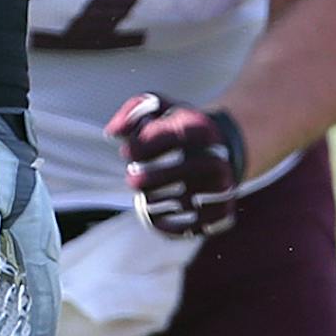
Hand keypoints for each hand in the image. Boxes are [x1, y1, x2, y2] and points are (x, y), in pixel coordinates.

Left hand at [104, 91, 245, 236]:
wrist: (221, 148)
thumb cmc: (178, 128)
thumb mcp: (159, 108)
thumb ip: (133, 110)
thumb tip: (112, 133)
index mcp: (200, 129)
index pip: (166, 137)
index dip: (140, 147)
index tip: (127, 152)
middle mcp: (216, 158)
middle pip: (180, 172)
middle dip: (148, 179)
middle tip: (131, 179)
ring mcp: (223, 186)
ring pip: (185, 202)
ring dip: (155, 202)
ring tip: (146, 197)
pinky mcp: (223, 211)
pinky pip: (194, 227)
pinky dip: (170, 227)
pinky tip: (155, 218)